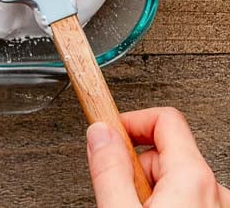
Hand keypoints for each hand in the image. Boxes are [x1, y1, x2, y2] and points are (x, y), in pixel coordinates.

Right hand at [88, 107, 229, 205]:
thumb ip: (109, 169)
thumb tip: (99, 133)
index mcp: (193, 178)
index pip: (164, 119)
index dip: (129, 121)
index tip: (107, 131)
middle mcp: (214, 189)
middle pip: (165, 151)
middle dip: (136, 165)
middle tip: (117, 188)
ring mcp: (217, 206)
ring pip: (175, 179)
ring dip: (150, 189)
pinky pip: (188, 198)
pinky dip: (166, 202)